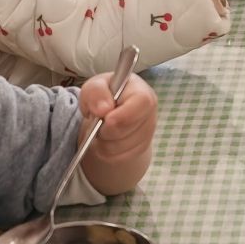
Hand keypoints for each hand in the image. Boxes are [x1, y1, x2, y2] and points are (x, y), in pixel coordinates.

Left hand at [75, 72, 157, 195]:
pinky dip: (108, 152)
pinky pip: (121, 157)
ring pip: (123, 147)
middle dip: (107, 129)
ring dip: (105, 142)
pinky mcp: (141, 148)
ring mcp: (147, 132)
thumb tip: (103, 109)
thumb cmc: (104, 95)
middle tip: (97, 123)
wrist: (109, 111)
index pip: (142, 103)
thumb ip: (96, 92)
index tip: (106, 120)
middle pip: (130, 129)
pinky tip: (105, 141)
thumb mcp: (94, 86)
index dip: (124, 115)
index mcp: (142, 92)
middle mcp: (149, 113)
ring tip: (100, 131)